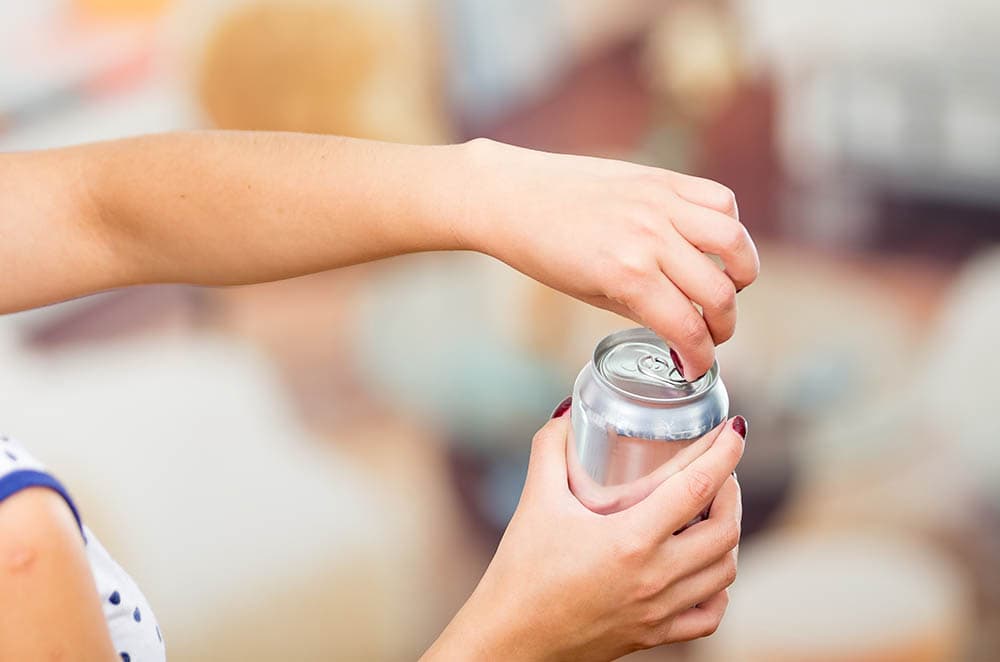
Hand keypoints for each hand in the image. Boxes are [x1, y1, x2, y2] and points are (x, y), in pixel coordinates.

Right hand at [423, 413, 745, 660]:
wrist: (510, 640)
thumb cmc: (520, 573)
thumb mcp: (536, 502)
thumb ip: (551, 449)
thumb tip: (566, 412)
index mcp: (630, 540)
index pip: (698, 487)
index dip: (725, 453)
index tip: (735, 431)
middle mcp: (655, 578)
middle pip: (726, 530)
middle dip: (731, 491)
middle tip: (719, 470)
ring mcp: (659, 611)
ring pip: (724, 571)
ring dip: (728, 535)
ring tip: (711, 512)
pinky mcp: (654, 635)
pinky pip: (709, 615)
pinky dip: (717, 587)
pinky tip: (703, 568)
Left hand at [458, 139, 759, 379]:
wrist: (513, 196)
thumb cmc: (544, 252)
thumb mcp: (591, 295)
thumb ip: (643, 308)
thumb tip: (681, 328)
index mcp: (627, 276)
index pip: (687, 328)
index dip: (700, 358)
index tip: (697, 368)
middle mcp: (651, 238)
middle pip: (720, 293)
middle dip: (723, 326)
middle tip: (711, 334)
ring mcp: (660, 204)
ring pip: (734, 243)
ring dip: (742, 275)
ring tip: (725, 287)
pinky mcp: (662, 179)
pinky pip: (719, 200)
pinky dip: (727, 225)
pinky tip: (709, 244)